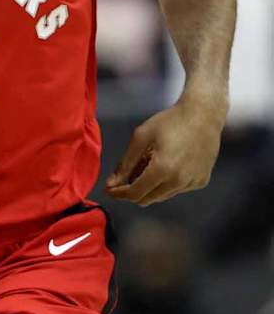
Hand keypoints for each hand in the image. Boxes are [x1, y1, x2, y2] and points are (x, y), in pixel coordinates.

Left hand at [105, 99, 221, 206]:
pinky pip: (177, 190)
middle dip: (132, 192)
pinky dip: (167, 183)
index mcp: (162, 169)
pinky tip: (167, 164)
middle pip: (147, 199)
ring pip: (162, 196)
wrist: (203, 114)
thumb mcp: (141, 137)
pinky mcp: (201, 181)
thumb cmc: (170, 121)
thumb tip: (111, 183)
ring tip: (148, 164)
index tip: (110, 190)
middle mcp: (179, 181)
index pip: (135, 193)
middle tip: (124, 178)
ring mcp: (192, 183)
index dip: (119, 194)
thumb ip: (125, 163)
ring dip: (150, 187)